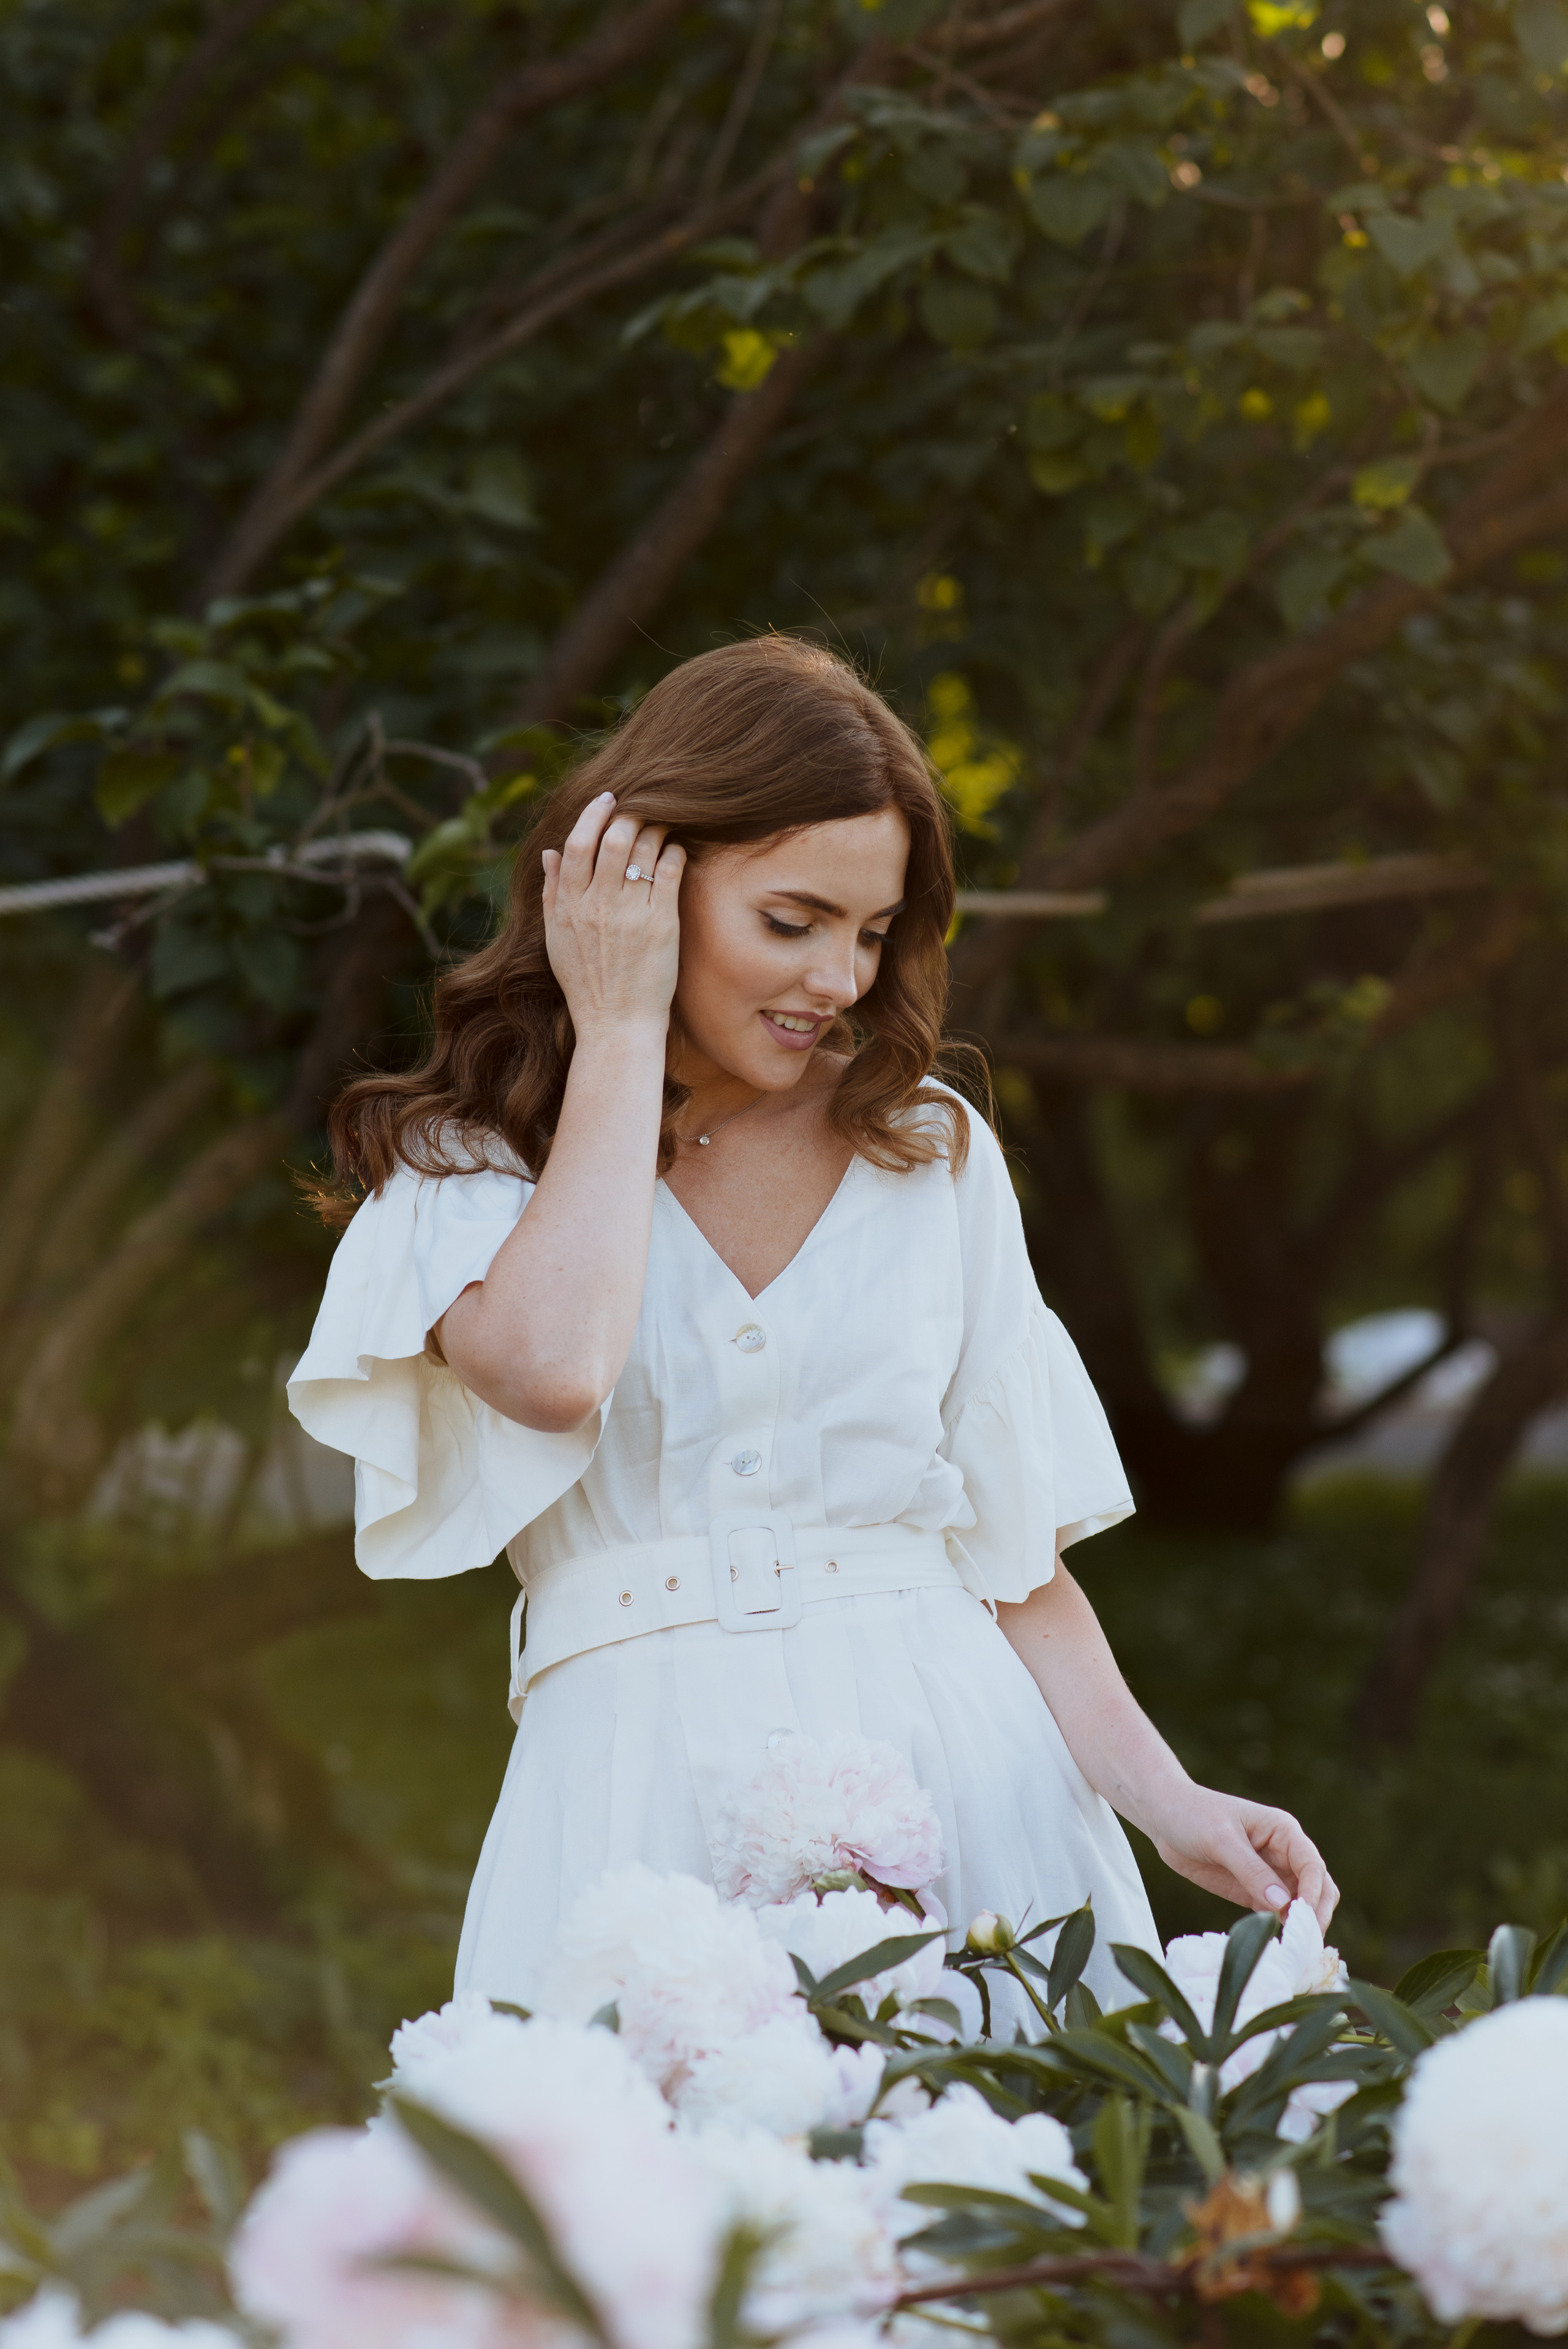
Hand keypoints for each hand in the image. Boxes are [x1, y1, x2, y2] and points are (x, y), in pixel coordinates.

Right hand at [541, 792, 684, 1041]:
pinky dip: (674, 852)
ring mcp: (631, 913)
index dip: (593, 813)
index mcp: (568, 906)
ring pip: (644, 848)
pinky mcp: (662, 923)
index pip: (578, 843)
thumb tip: (551, 853)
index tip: (607, 799)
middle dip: (631, 814)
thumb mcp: (556, 939)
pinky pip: (669, 871)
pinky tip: (676, 851)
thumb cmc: (586, 983)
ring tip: (662, 827)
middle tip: (643, 809)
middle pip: (614, 837)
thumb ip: (552, 893)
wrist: (616, 1023)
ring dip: (656, 828)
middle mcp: (598, 905)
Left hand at [1147, 1782, 1338, 1929]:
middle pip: (1318, 1888)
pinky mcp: (1254, 1891)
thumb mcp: (1220, 1840)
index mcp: (1283, 1831)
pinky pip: (1277, 1912)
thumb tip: (1283, 1904)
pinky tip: (1274, 1944)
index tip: (1304, 1919)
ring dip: (1300, 1925)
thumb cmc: (1193, 1815)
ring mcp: (1270, 1874)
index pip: (1312, 1866)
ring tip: (1293, 1952)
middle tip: (1305, 1944)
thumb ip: (1251, 1870)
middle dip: (1316, 1914)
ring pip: (1301, 1904)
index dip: (1314, 1893)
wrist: (1163, 1816)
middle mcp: (1284, 1853)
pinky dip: (1280, 1928)